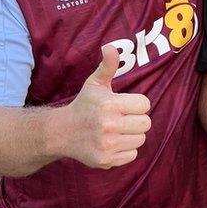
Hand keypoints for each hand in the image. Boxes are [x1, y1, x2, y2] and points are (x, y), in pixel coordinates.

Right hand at [62, 46, 151, 168]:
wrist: (61, 133)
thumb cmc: (84, 105)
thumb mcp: (95, 84)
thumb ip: (108, 66)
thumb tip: (111, 47)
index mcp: (110, 104)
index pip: (145, 104)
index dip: (136, 104)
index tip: (124, 105)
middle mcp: (109, 125)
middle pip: (146, 124)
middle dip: (136, 120)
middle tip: (122, 118)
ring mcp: (107, 145)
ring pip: (140, 140)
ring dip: (132, 135)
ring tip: (117, 130)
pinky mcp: (105, 160)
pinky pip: (132, 155)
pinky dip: (125, 150)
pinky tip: (113, 143)